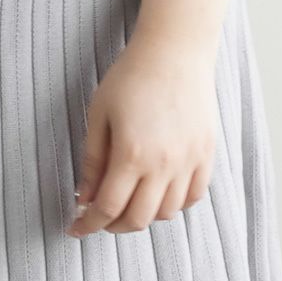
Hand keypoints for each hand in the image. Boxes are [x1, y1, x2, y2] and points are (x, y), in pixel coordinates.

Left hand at [66, 34, 217, 236]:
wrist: (173, 52)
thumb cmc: (130, 76)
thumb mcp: (99, 113)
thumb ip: (92, 159)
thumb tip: (84, 197)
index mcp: (131, 154)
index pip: (108, 208)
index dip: (89, 224)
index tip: (75, 228)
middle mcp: (163, 165)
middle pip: (138, 218)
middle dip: (113, 226)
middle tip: (98, 217)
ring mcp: (189, 162)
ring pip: (167, 213)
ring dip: (143, 216)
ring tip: (127, 201)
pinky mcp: (206, 155)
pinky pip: (193, 197)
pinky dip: (174, 204)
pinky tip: (158, 194)